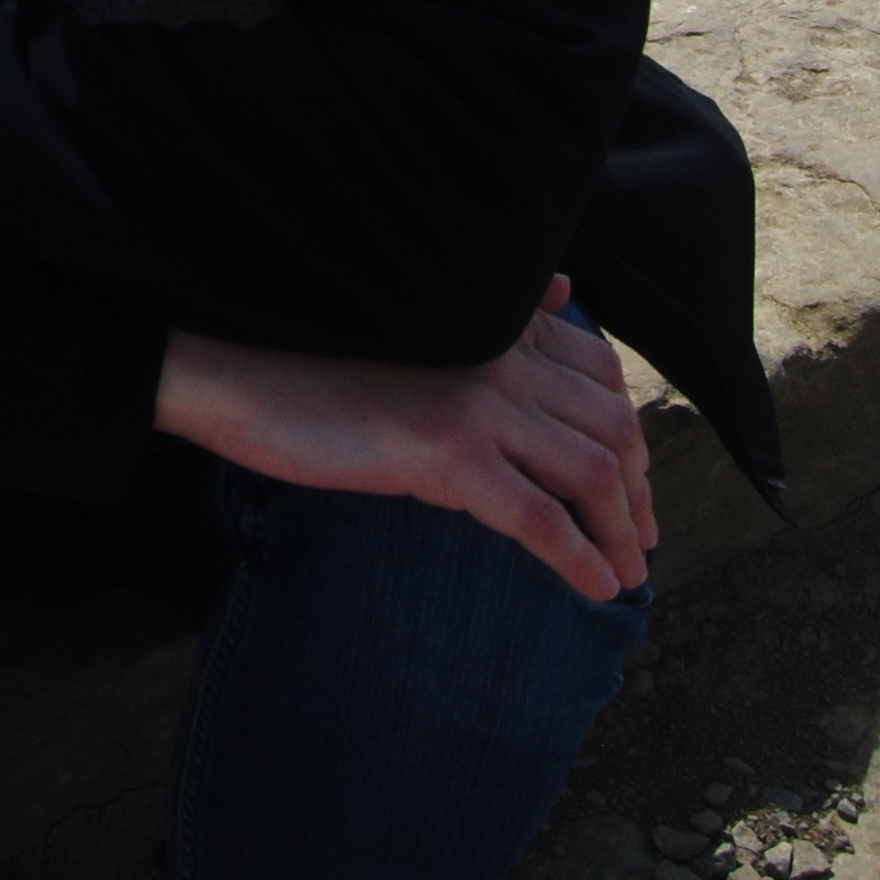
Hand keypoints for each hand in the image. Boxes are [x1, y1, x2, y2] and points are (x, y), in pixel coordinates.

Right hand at [153, 277, 655, 602]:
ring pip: (591, 474)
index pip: (597, 372)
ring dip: (622, 531)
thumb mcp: (414, 321)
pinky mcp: (447, 455)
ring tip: (627, 571)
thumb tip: (565, 289)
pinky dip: (580, 560)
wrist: (238, 366)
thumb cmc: (314, 349)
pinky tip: (597, 590)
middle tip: (640, 537)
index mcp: (490, 319)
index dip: (629, 432)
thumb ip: (494, 309)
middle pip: (611, 426)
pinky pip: (540, 518)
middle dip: (639, 489)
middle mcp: (498, 354)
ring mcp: (477, 403)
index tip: (632, 481)